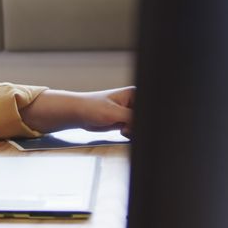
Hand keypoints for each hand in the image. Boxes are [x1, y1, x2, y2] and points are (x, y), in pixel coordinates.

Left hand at [19, 86, 134, 136]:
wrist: (79, 114)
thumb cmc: (92, 107)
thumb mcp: (115, 113)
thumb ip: (133, 118)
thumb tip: (144, 125)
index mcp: (134, 94)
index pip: (148, 108)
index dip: (144, 119)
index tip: (133, 123)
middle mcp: (134, 102)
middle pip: (145, 118)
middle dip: (137, 126)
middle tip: (126, 127)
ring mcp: (129, 112)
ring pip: (140, 126)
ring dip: (134, 131)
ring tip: (123, 128)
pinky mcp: (125, 121)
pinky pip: (134, 131)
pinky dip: (130, 134)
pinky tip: (122, 131)